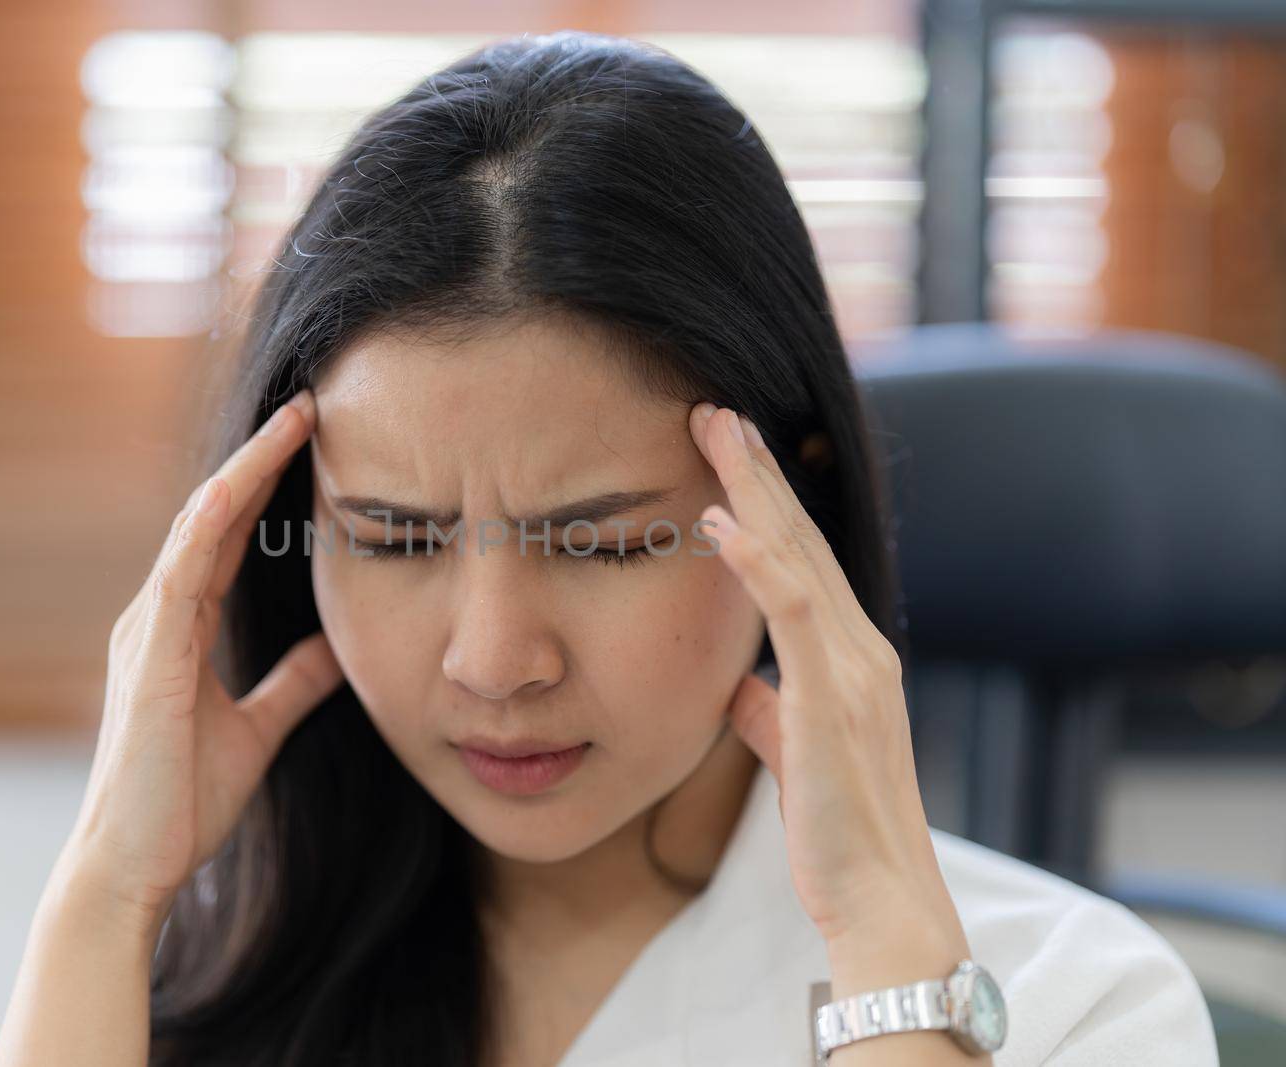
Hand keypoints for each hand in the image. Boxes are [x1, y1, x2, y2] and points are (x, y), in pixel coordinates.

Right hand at [55, 388, 344, 941]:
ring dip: (243, 474)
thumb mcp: (258, 729)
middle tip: (310, 406)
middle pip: (215, 518)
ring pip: (197, 532)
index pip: (231, 538)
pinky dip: (201, 532)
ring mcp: (147, 633)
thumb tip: (337, 649)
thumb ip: (292, 684)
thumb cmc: (182, 802)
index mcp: (181, 629)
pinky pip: (176, 581)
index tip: (313, 441)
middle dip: (261, 461)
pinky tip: (229, 492)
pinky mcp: (148, 662)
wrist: (134, 866)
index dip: (268, 488)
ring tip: (290, 424)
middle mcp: (159, 617)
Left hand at [687, 402, 968, 982]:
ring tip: (716, 430)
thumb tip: (735, 683)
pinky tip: (719, 521)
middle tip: (717, 409)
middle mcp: (860, 649)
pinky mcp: (834, 698)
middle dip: (758, 471)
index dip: (764, 503)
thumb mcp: (793, 753)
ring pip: (799, 557)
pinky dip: (757, 562)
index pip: (801, 561)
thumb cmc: (838, 831)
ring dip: (755, 489)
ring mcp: (854, 669)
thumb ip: (767, 710)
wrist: (880, 899)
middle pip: (802, 540)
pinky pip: (793, 613)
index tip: (727, 451)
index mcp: (849, 659)